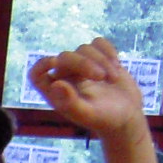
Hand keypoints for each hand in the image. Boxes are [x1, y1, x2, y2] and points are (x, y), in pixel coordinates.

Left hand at [26, 38, 148, 142]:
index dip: (41, 65)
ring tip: (112, 78)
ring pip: (84, 49)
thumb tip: (56, 84)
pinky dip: (108, 50)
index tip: (55, 61)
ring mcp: (82, 67)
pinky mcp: (99, 59)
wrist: (126, 117)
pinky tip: (116, 64)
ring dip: (101, 61)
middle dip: (84, 63)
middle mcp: (65, 77)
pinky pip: (98, 43)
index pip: (36, 74)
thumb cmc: (104, 119)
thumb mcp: (87, 114)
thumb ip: (70, 102)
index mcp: (55, 92)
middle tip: (102, 77)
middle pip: (65, 57)